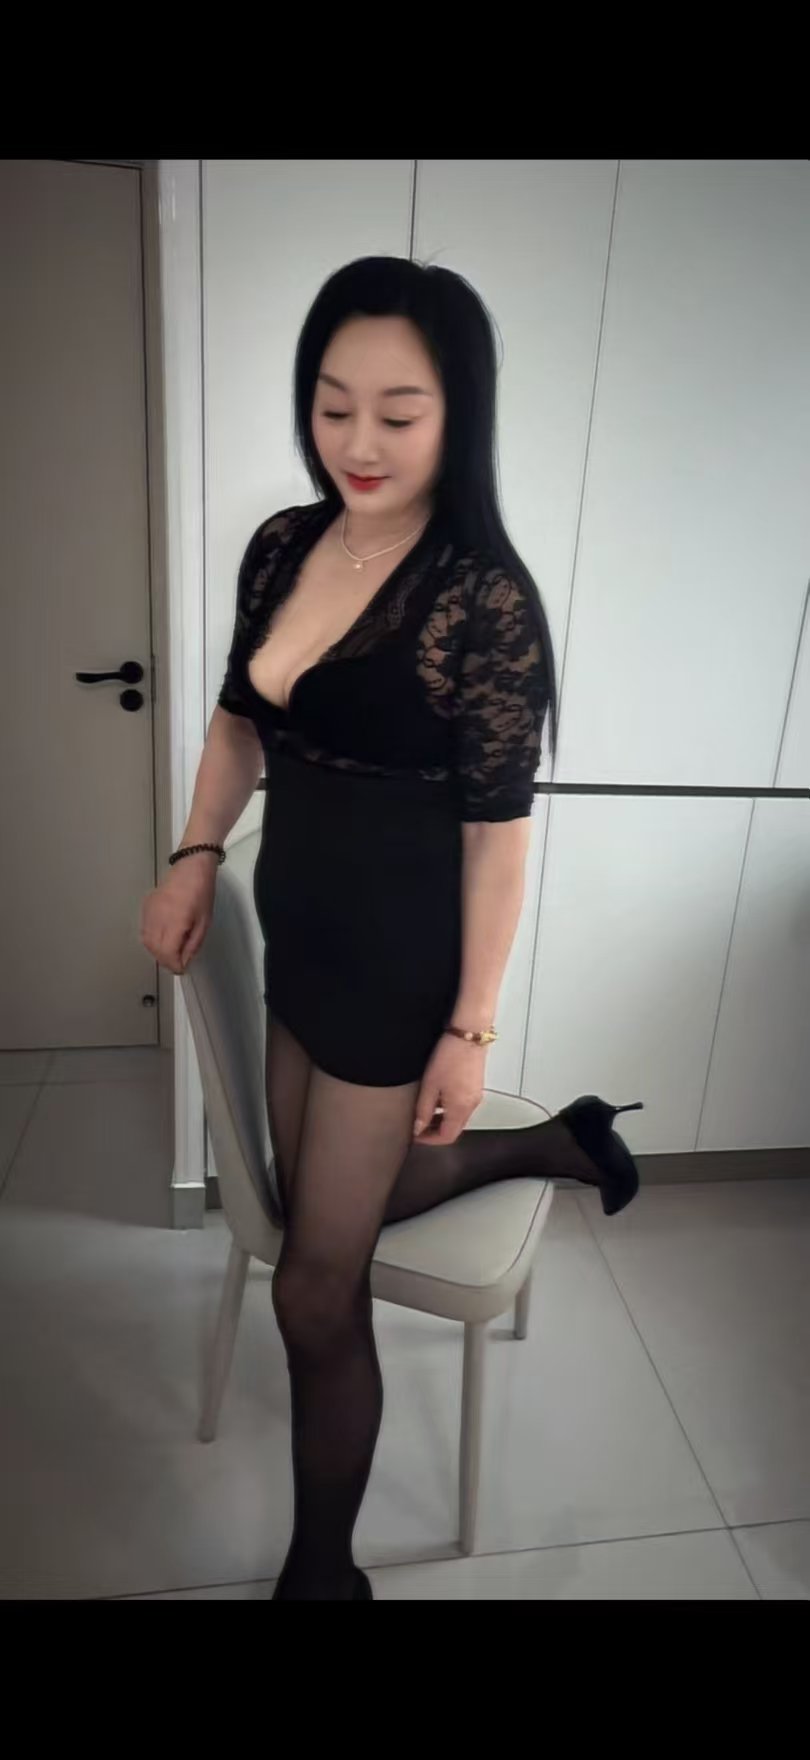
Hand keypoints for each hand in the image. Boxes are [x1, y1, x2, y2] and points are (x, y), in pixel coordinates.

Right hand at [139, 862, 216, 976]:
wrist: (191, 866)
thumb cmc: (202, 893)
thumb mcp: (204, 922)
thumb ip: (193, 944)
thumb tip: (183, 961)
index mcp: (175, 921)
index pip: (167, 952)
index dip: (173, 964)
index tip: (181, 969)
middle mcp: (158, 917)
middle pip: (154, 948)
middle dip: (165, 960)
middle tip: (177, 963)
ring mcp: (149, 911)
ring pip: (145, 940)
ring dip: (156, 951)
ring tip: (170, 952)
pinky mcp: (145, 906)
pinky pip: (144, 929)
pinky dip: (151, 939)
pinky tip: (162, 938)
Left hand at [412, 1032, 487, 1146]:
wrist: (469, 1034)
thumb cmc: (451, 1055)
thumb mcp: (430, 1085)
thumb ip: (423, 1110)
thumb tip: (419, 1127)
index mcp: (461, 1109)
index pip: (446, 1137)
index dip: (429, 1139)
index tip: (416, 1134)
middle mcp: (472, 1105)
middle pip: (454, 1129)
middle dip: (435, 1130)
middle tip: (419, 1125)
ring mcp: (476, 1095)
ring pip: (458, 1118)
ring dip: (442, 1119)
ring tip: (426, 1109)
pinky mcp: (476, 1086)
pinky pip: (463, 1105)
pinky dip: (450, 1107)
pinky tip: (439, 1096)